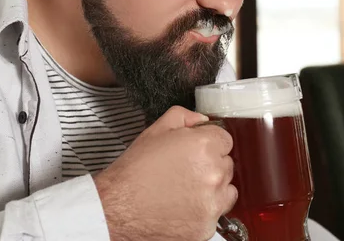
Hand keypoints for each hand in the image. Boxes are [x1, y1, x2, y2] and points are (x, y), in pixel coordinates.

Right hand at [93, 106, 236, 240]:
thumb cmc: (134, 171)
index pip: (225, 140)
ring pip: (226, 190)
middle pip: (227, 164)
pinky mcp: (207, 226)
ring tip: (185, 189)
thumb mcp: (155, 131)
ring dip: (212, 188)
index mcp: (204, 146)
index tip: (196, 151)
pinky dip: (204, 210)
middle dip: (210, 165)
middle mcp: (214, 174)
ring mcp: (212, 203)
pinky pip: (217, 214)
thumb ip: (184, 117)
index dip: (209, 143)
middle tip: (185, 170)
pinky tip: (182, 206)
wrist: (117, 208)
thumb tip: (202, 121)